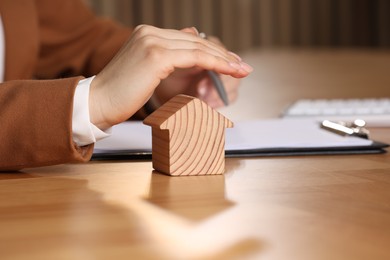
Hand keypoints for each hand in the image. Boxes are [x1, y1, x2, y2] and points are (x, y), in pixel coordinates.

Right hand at [89, 25, 252, 129]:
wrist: (97, 103)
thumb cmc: (121, 94)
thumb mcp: (146, 70)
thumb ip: (167, 55)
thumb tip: (190, 43)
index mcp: (146, 34)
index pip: (188, 39)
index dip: (212, 50)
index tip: (230, 60)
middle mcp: (149, 33)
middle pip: (196, 41)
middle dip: (223, 54)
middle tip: (243, 65)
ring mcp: (152, 42)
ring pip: (198, 48)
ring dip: (224, 59)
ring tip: (242, 69)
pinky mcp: (156, 55)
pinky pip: (194, 57)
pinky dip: (215, 63)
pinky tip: (229, 70)